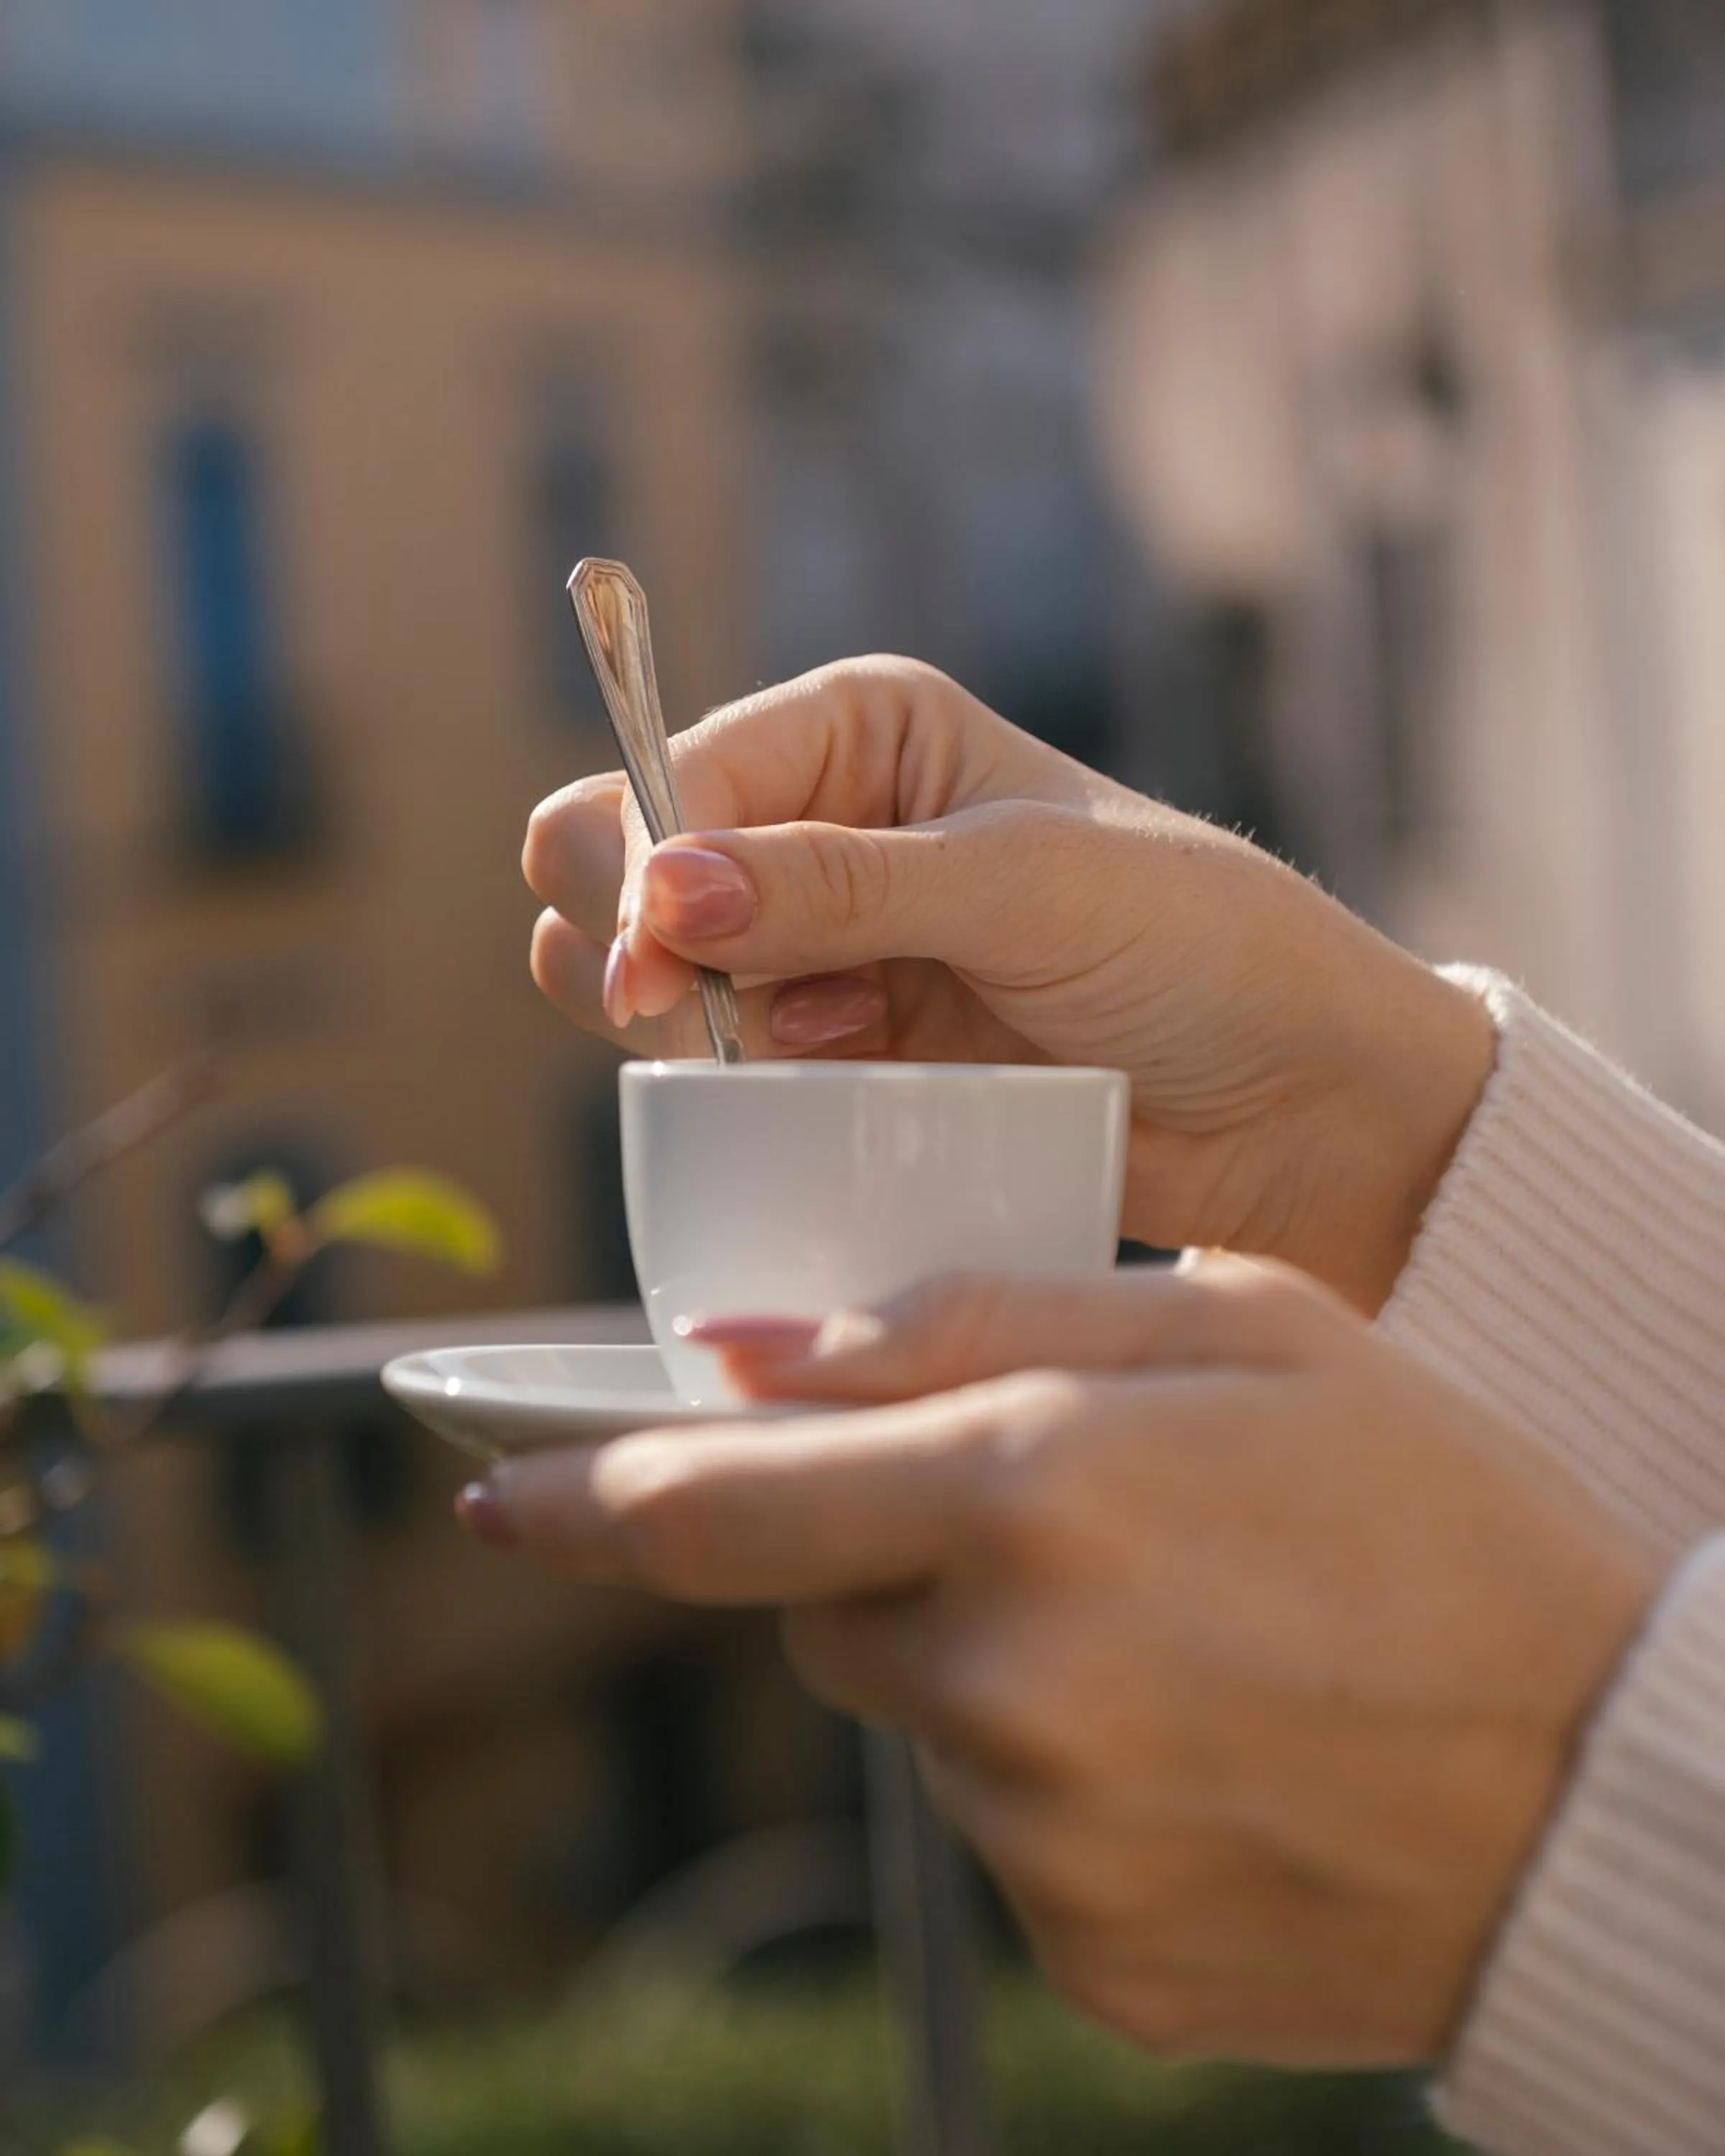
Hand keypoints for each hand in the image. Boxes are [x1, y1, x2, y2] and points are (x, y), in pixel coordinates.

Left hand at [458, 1260, 1655, 2066]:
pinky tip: (1201, 1739)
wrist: (1606, 1770)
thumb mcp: (1242, 1327)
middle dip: (879, 1549)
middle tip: (1057, 1517)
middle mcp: (1007, 1680)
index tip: (494, 1490)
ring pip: (918, 1717)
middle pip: (817, 1613)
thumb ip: (973, 1320)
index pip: (709, 1508)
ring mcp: (1042, 1842)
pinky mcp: (1088, 1955)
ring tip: (1177, 1633)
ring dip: (988, 1658)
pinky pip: (1006, 1832)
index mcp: (1030, 1494)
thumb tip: (748, 1354)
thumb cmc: (1435, 1505)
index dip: (582, 1495)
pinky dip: (1060, 1772)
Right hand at [524, 659, 1494, 1310]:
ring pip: (650, 975)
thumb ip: (843, 886)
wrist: (1295, 1105)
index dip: (641, 856)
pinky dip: (736, 1091)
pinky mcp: (840, 1061)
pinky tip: (835, 1082)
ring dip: (682, 1019)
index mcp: (865, 733)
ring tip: (798, 1045)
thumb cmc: (1197, 949)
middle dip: (634, 939)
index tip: (657, 958)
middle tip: (685, 1009)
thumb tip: (664, 884)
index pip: (679, 769)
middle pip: (627, 866)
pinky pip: (718, 1074)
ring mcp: (824, 952)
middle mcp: (826, 827)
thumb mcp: (1026, 888)